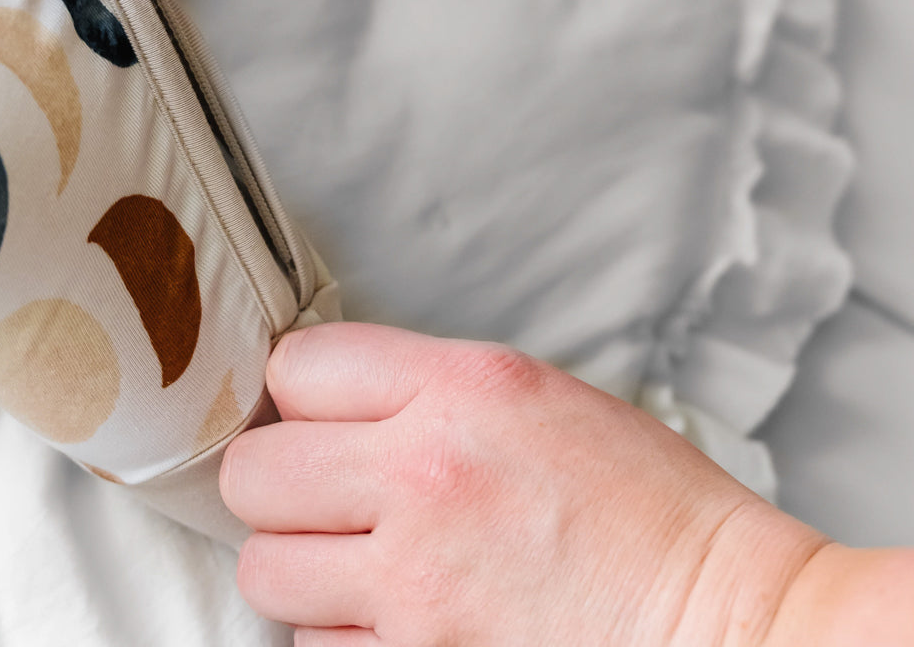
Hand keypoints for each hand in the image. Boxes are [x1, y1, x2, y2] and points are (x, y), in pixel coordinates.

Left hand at [220, 323, 827, 646]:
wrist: (730, 624)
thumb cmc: (650, 513)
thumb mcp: (535, 397)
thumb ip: (423, 389)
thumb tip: (328, 404)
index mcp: (460, 388)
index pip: (298, 367)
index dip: (300, 395)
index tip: (315, 419)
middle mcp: (424, 475)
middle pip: (256, 471)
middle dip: (279, 484)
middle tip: (322, 498)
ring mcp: (416, 584)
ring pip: (266, 567)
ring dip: (300, 568)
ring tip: (357, 567)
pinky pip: (314, 644)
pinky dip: (340, 635)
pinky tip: (394, 621)